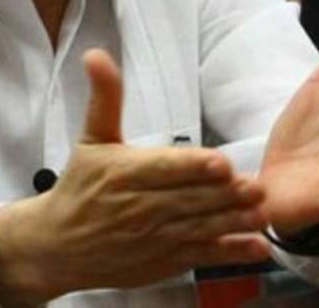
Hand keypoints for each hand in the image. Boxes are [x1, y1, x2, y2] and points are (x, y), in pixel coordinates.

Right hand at [0, 49, 269, 305]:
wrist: (57, 246)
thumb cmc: (79, 188)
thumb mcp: (90, 139)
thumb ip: (105, 98)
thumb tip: (96, 55)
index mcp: (123, 173)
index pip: (163, 168)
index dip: (193, 167)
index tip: (221, 163)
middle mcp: (139, 207)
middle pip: (187, 200)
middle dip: (224, 195)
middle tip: (257, 187)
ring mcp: (153, 238)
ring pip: (198, 228)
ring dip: (233, 223)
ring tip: (261, 214)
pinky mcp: (163, 262)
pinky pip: (200, 257)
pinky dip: (229, 254)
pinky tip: (256, 248)